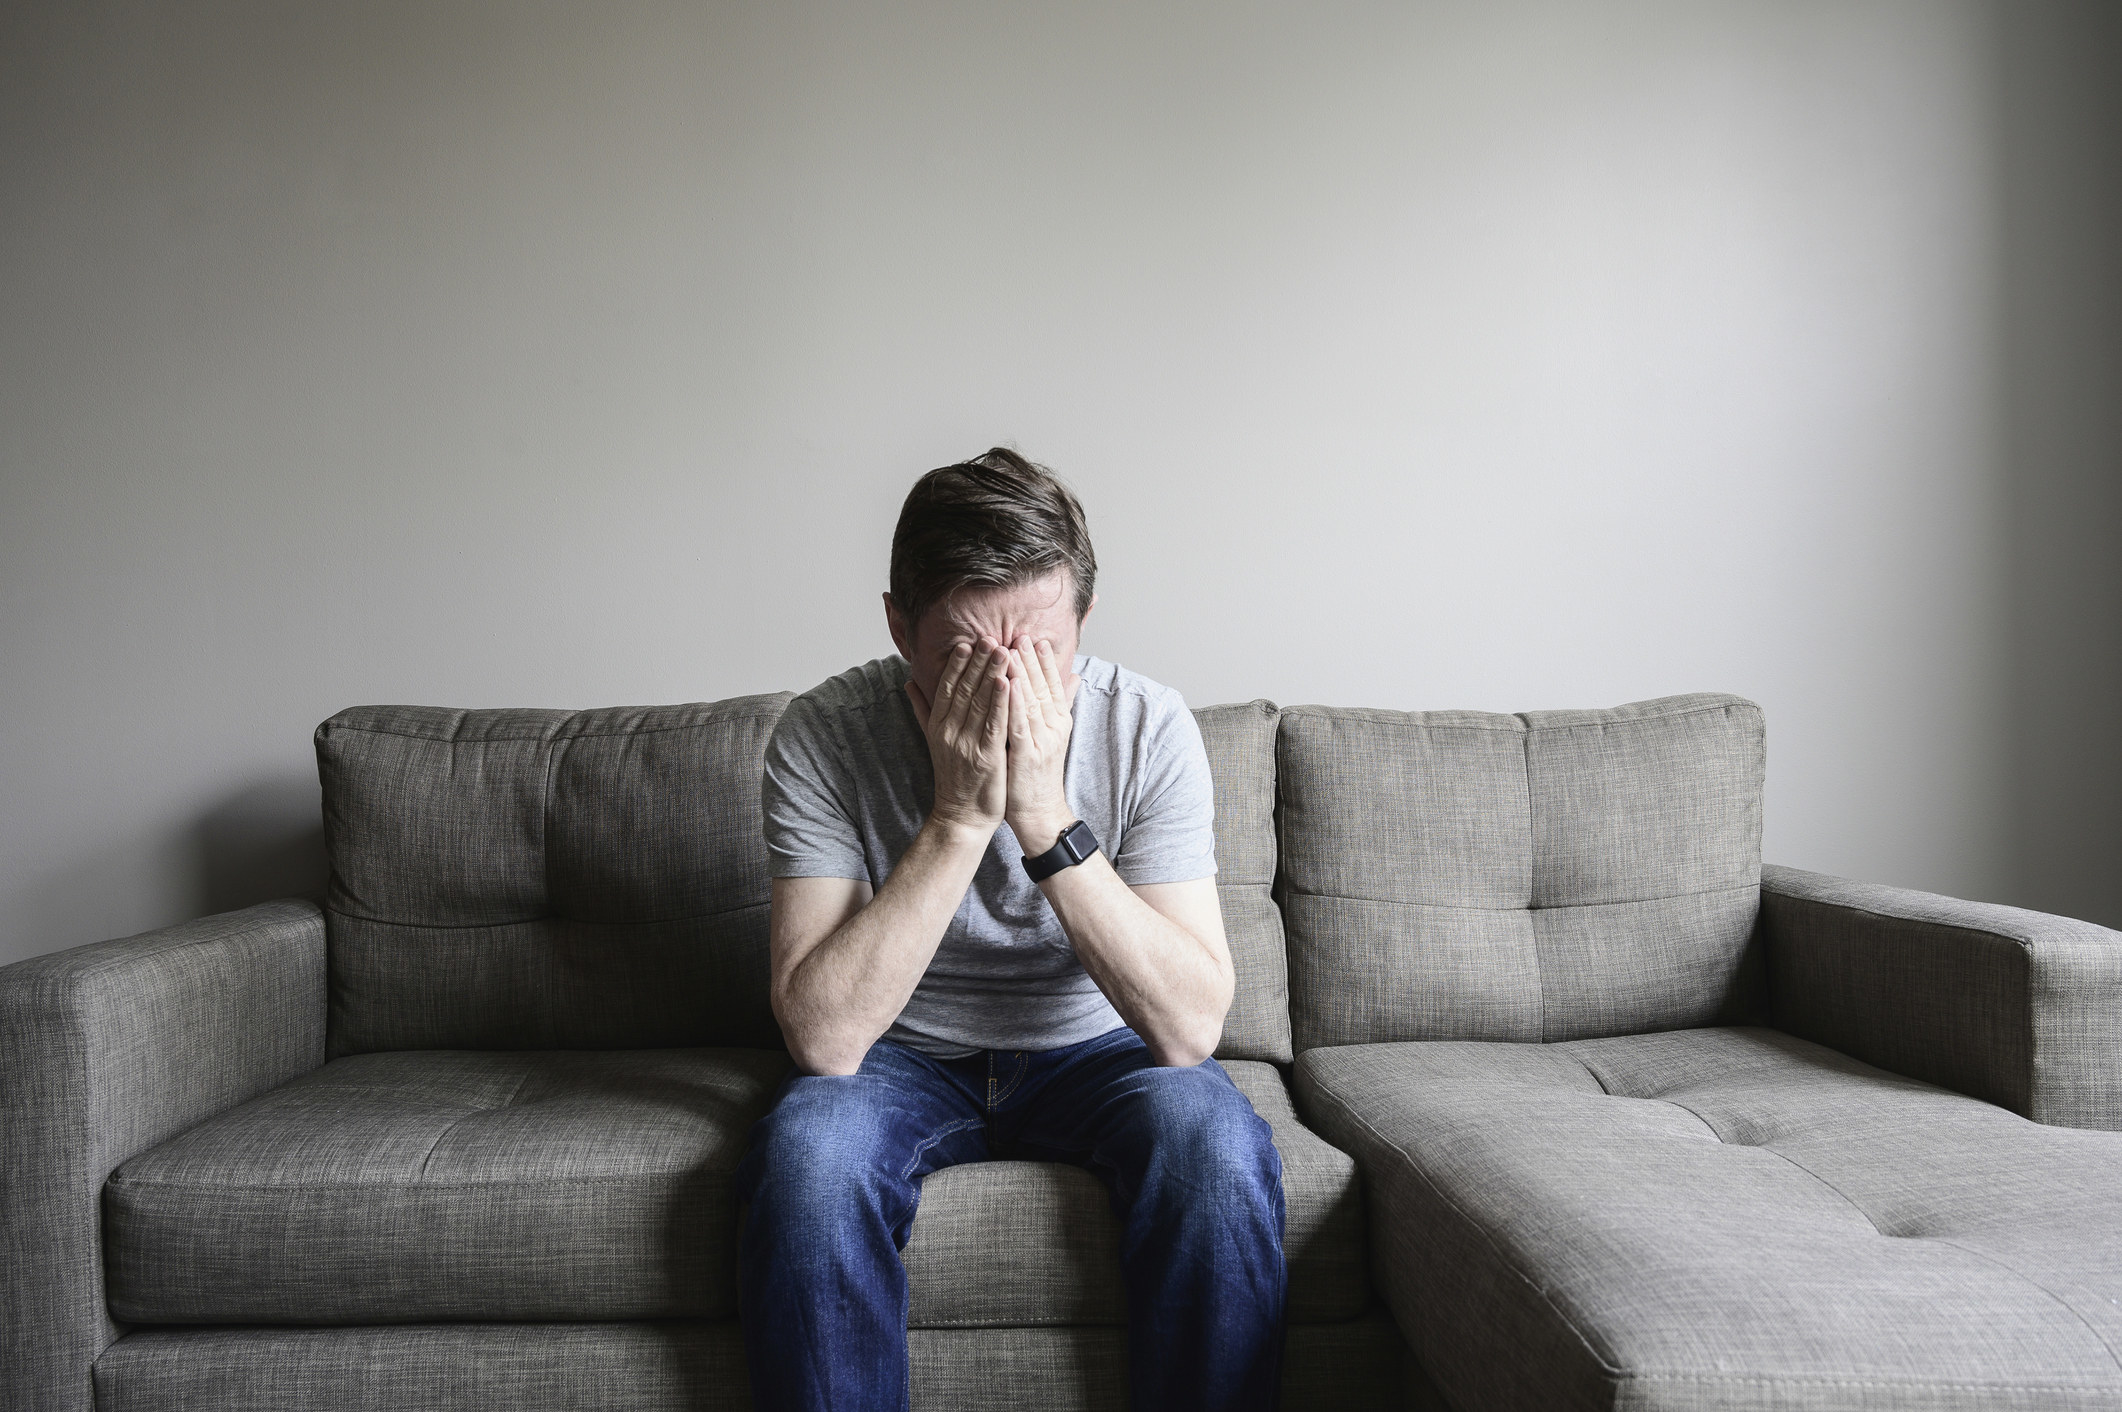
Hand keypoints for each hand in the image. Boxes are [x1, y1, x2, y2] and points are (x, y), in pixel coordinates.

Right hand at [904, 640, 1009, 831]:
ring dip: (992, 674)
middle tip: (989, 637)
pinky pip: (994, 725)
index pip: (947, 688)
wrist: (961, 816)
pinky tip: (1008, 683)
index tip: (966, 643)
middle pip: (964, 690)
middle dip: (977, 662)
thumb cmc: (953, 777)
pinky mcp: (987, 758)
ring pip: (980, 703)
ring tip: (1003, 650)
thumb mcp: (933, 740)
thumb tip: (908, 682)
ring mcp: (968, 745)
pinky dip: (1001, 702)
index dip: (956, 665)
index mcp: (939, 726)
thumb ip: (922, 709)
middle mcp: (950, 733)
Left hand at [1003, 634, 1080, 857]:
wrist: (1039, 812)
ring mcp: (1043, 740)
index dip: (1043, 661)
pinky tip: (1006, 684)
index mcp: (1059, 721)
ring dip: (1020, 674)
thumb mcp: (1052, 735)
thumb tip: (1074, 676)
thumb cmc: (1037, 773)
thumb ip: (1060, 704)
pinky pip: (1020, 723)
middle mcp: (1055, 727)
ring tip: (1009, 649)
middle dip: (1029, 660)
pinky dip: (1014, 702)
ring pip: (1031, 701)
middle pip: (1042, 687)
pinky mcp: (1028, 754)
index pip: (1052, 684)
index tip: (1034, 638)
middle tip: (1020, 634)